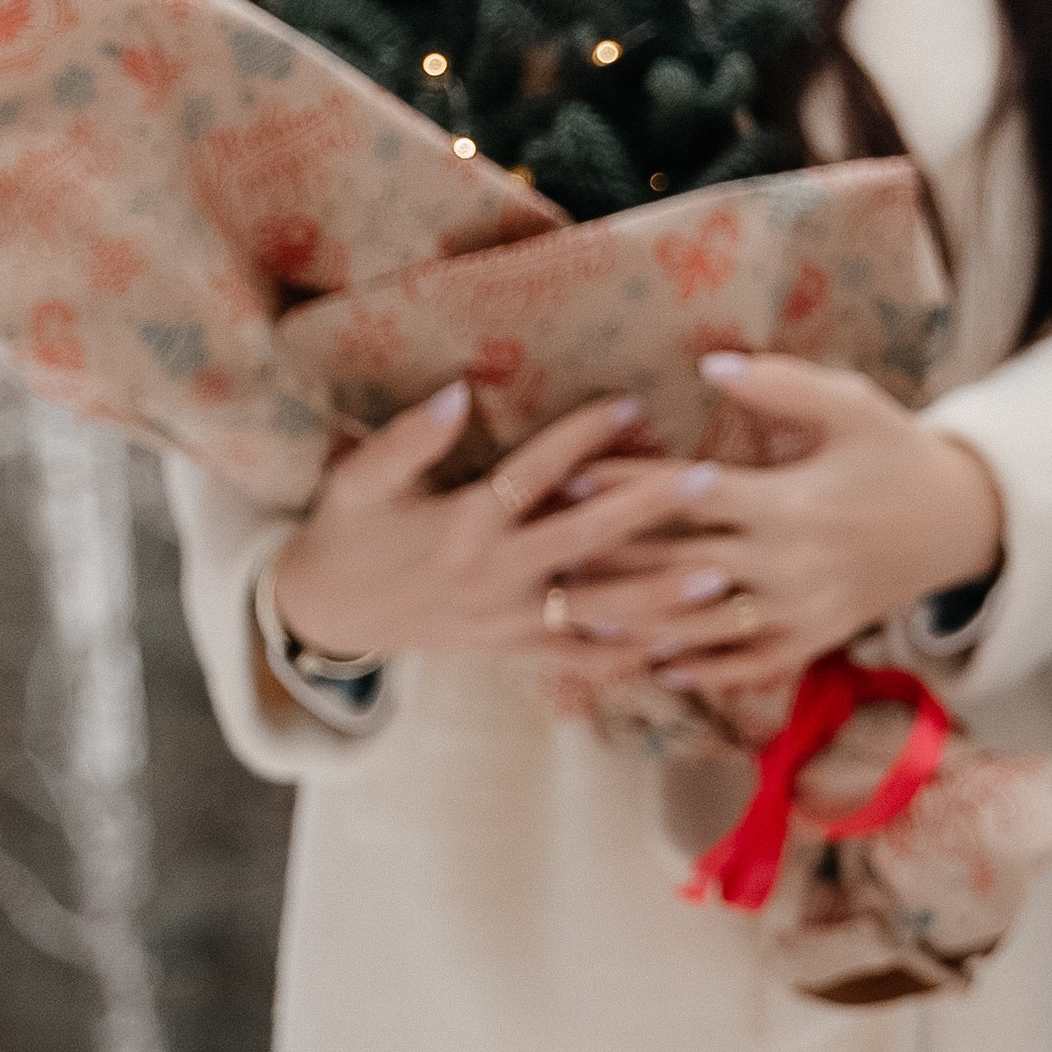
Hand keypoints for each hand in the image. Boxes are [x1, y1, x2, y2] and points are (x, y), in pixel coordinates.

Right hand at [268, 381, 723, 671]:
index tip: (634, 406)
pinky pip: (582, 660)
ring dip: (663, 598)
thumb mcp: (361, 476)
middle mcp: (493, 578)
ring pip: (597, 611)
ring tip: (723, 581)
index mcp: (461, 526)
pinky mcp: (516, 652)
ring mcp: (509, 622)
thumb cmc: (349, 530)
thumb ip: (410, 437)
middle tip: (710, 483)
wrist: (328, 614)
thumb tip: (456, 391)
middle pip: (585, 542)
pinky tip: (686, 645)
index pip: (533, 474)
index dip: (584, 437)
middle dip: (650, 512)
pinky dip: (633, 655)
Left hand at [552, 351, 1006, 701]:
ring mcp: (799, 611)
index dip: (625, 486)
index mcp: (790, 501)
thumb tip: (710, 365)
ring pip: (702, 625)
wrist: (959, 524)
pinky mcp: (812, 641)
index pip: (689, 495)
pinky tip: (653, 667)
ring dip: (636, 624)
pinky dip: (700, 669)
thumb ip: (780, 385)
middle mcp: (788, 564)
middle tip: (544, 559)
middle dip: (609, 564)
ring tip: (576, 618)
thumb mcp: (850, 403)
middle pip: (678, 567)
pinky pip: (747, 664)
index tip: (565, 478)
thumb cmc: (895, 451)